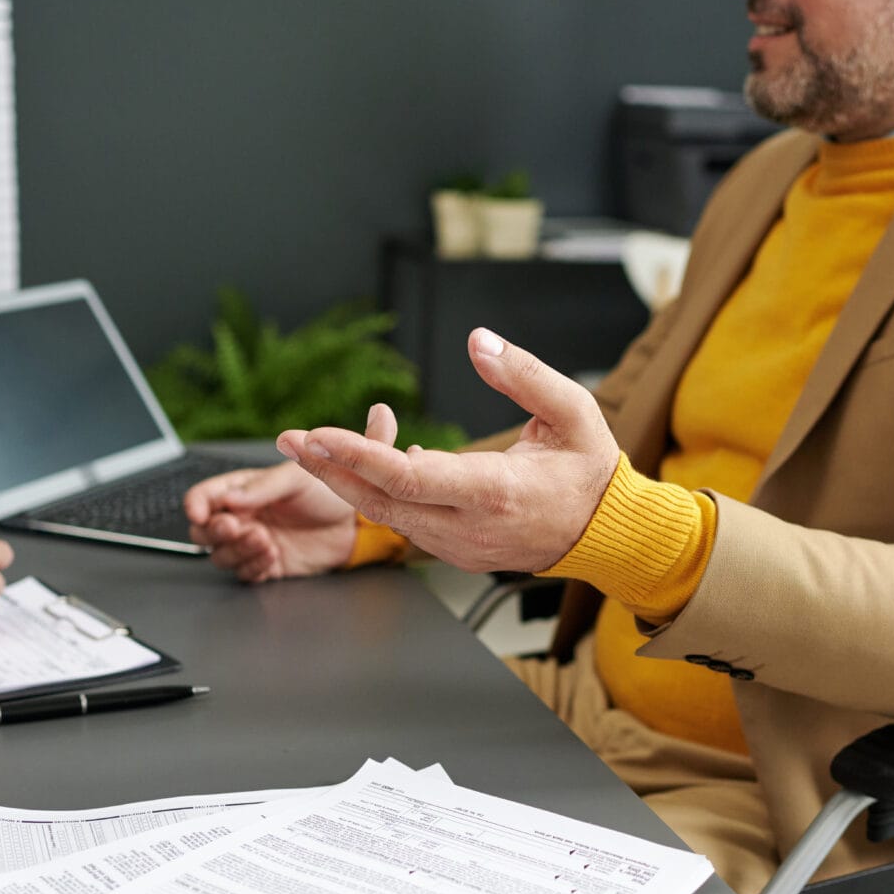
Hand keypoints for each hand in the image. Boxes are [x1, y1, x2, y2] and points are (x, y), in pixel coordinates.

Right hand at [183, 404, 398, 581]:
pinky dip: (253, 567)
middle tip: (235, 527)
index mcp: (244, 489)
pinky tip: (272, 555)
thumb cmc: (330, 490)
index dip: (196, 505)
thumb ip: (262, 486)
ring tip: (265, 540)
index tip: (200, 514)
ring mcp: (255, 542)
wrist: (358, 522)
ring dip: (237, 551)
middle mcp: (245, 516)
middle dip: (215, 532)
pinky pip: (246, 574)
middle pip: (205, 532)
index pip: (205, 497)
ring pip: (222, 556)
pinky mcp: (270, 565)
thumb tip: (230, 498)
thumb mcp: (297, 478)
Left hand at [276, 329, 619, 572]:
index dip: (357, 457)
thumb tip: (478, 341)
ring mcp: (461, 547)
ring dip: (345, 483)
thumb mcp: (572, 411)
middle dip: (327, 470)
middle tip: (288, 439)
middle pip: (380, 504)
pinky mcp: (455, 552)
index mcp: (496, 493)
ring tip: (309, 447)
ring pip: (387, 517)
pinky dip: (376, 494)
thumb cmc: (589, 470)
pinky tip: (360, 464)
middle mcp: (471, 528)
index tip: (317, 435)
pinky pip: (405, 523)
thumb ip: (525, 374)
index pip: (410, 479)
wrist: (605, 533)